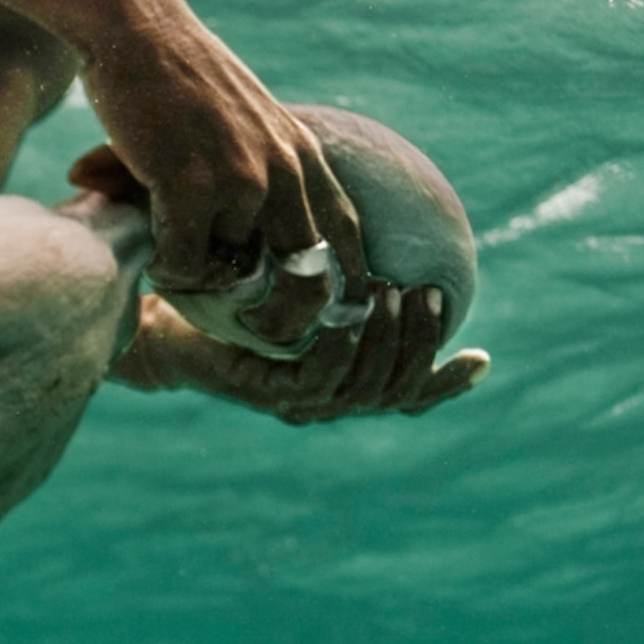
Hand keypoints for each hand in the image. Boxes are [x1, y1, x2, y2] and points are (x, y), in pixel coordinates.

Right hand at [75, 11, 366, 351]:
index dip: (340, 290)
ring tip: (178, 268)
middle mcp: (285, 171)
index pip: (347, 239)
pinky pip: (187, 263)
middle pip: (309, 280)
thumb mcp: (246, 122)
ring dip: (204, 287)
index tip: (316, 318)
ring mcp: (241, 179)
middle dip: (282, 320)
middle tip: (244, 326)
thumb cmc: (179, 78)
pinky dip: (168, 271)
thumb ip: (262, 172)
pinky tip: (151, 253)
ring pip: (234, 275)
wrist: (136, 27)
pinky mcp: (191, 184)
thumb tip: (257, 245)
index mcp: (304, 155)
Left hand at [112, 288, 486, 422]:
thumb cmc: (232, 293)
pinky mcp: (261, 393)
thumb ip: (343, 275)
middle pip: (392, 391)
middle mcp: (322, 400)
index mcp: (339, 380)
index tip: (483, 359)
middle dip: (419, 344)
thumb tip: (386, 241)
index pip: (405, 394)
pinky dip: (338, 351)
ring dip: (386, 344)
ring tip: (399, 296)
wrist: (160, 315)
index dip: (444, 382)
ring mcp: (293, 402)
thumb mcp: (299, 279)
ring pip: (360, 388)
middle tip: (428, 295)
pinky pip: (314, 380)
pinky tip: (349, 320)